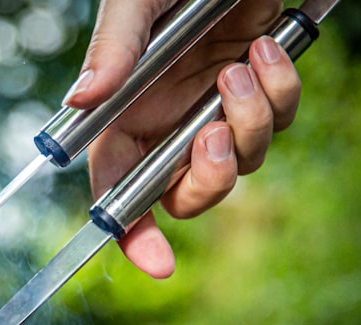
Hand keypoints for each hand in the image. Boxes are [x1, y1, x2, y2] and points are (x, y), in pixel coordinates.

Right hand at [66, 0, 301, 277]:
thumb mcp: (138, 3)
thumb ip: (113, 49)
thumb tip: (80, 100)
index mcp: (126, 114)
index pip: (117, 188)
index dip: (133, 234)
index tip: (158, 262)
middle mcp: (168, 122)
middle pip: (185, 195)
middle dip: (207, 181)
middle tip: (214, 137)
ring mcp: (214, 109)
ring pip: (240, 162)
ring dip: (249, 124)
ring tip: (243, 64)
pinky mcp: (258, 90)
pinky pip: (278, 119)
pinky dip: (280, 91)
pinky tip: (267, 47)